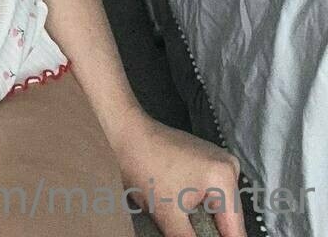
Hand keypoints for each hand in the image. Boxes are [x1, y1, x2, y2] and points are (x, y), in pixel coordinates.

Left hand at [106, 107, 246, 235]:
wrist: (125, 133)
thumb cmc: (145, 169)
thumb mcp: (169, 216)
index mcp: (225, 178)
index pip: (235, 231)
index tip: (195, 236)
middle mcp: (229, 166)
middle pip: (228, 219)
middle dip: (211, 233)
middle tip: (183, 231)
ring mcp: (218, 161)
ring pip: (218, 208)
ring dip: (204, 222)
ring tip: (181, 221)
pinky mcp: (206, 160)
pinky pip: (210, 194)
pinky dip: (199, 207)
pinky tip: (182, 209)